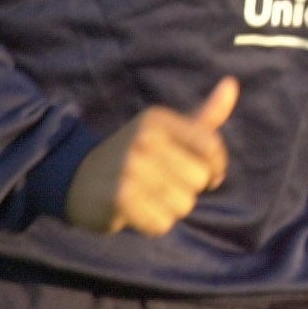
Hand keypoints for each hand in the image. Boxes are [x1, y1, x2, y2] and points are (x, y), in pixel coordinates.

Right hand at [64, 77, 237, 236]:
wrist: (75, 178)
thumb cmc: (134, 156)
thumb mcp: (167, 131)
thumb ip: (204, 115)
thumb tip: (232, 84)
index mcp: (159, 119)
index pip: (211, 147)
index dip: (215, 168)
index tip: (203, 173)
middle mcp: (144, 139)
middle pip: (199, 180)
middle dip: (186, 189)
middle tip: (159, 184)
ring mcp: (130, 167)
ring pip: (183, 205)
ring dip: (169, 209)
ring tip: (146, 197)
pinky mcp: (119, 197)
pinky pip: (162, 223)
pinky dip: (153, 224)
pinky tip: (136, 212)